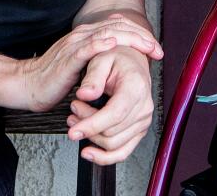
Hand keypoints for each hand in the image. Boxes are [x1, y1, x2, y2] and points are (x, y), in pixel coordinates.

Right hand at [13, 15, 162, 111]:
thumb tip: (119, 59)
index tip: (156, 48)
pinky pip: (86, 49)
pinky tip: (113, 44)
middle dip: (141, 37)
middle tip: (158, 49)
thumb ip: (97, 58)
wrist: (28, 85)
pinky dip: (100, 44)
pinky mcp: (67, 59)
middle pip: (117, 27)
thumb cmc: (54, 78)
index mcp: (87, 35)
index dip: (140, 34)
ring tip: (146, 45)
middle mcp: (82, 35)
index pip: (118, 26)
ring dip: (129, 38)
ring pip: (106, 34)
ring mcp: (74, 45)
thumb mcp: (82, 65)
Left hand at [66, 46, 154, 163]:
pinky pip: (123, 152)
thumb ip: (92, 77)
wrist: (132, 62)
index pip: (114, 114)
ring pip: (114, 144)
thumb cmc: (117, 58)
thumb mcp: (101, 59)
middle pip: (111, 132)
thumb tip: (85, 94)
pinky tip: (89, 152)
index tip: (73, 131)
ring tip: (77, 121)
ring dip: (91, 137)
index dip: (92, 125)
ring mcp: (143, 120)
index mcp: (136, 87)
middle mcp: (144, 106)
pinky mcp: (139, 130)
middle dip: (86, 126)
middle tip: (73, 110)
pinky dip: (105, 157)